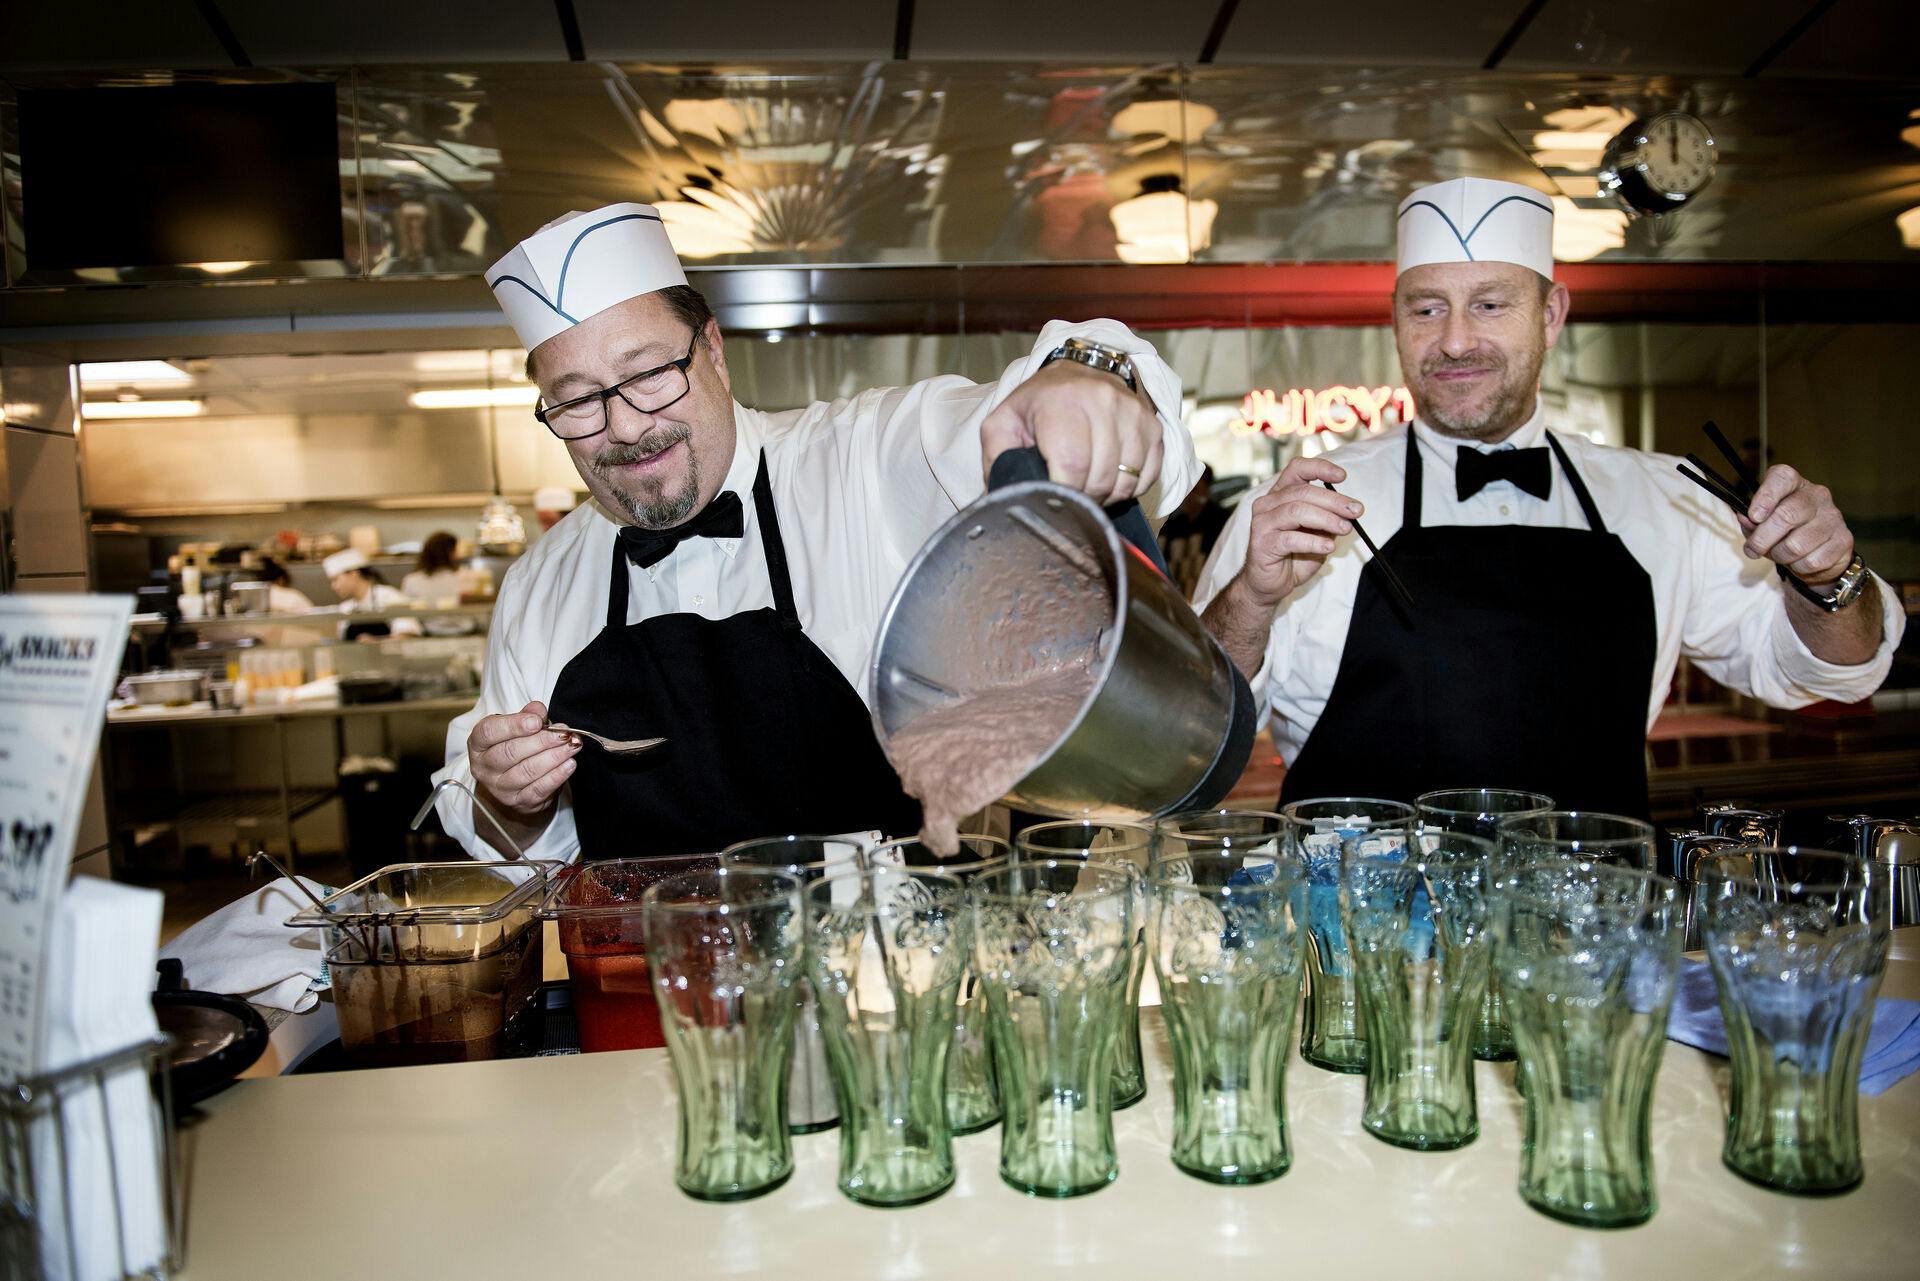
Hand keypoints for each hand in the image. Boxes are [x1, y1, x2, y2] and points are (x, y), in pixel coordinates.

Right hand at [467, 700, 579, 819]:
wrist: (516, 784)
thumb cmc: (516, 747)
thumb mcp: (517, 727)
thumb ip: (527, 715)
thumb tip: (538, 710)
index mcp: (478, 744)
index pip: (489, 732)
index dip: (513, 725)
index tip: (537, 721)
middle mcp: (484, 767)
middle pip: (510, 752)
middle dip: (542, 741)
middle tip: (564, 734)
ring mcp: (499, 788)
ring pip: (527, 771)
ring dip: (554, 757)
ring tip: (572, 746)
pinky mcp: (518, 802)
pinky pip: (539, 789)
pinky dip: (557, 776)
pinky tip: (569, 764)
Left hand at [980, 359, 1162, 503]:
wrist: (1080, 370)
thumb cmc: (1040, 404)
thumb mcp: (1005, 423)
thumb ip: (997, 457)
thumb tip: (1003, 498)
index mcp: (1061, 402)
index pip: (1072, 465)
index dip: (1065, 493)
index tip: (1057, 499)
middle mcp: (1102, 401)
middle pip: (1100, 477)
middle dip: (1084, 499)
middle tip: (1072, 495)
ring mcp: (1132, 412)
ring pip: (1125, 480)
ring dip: (1107, 495)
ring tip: (1089, 485)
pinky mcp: (1152, 423)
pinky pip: (1147, 474)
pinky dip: (1129, 486)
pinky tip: (1111, 477)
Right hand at [1233, 457, 1361, 608]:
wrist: (1269, 584)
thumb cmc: (1292, 556)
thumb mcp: (1316, 533)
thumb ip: (1327, 519)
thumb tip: (1349, 510)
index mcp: (1280, 495)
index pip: (1297, 469)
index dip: (1320, 468)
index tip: (1342, 476)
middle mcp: (1267, 504)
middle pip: (1303, 491)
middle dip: (1334, 500)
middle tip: (1355, 511)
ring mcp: (1262, 523)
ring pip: (1297, 510)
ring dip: (1326, 519)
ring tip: (1345, 529)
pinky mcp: (1262, 544)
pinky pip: (1291, 538)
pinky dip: (1314, 542)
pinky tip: (1328, 547)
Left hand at [1741, 464, 1854, 588]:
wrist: (1819, 553)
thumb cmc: (1785, 532)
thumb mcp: (1762, 523)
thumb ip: (1751, 521)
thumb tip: (1746, 519)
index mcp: (1795, 484)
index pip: (1782, 478)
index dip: (1766, 496)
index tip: (1753, 516)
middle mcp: (1817, 495)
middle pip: (1786, 516)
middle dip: (1762, 539)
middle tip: (1753, 550)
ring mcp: (1833, 517)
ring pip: (1796, 545)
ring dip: (1780, 556)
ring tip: (1779, 555)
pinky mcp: (1844, 540)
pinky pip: (1811, 561)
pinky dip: (1798, 567)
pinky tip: (1799, 561)